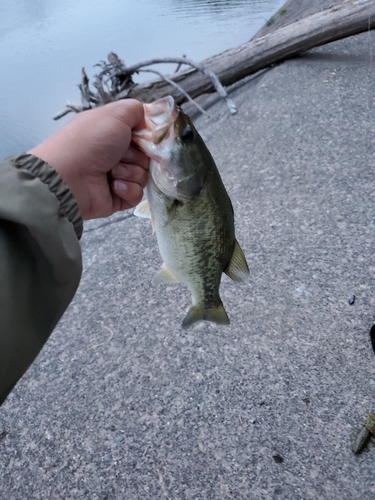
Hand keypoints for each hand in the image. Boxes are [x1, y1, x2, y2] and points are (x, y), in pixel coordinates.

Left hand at [28, 99, 148, 219]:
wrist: (69, 176)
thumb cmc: (90, 140)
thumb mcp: (115, 114)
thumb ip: (135, 110)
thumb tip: (146, 119)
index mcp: (112, 134)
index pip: (141, 135)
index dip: (145, 137)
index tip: (143, 137)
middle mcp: (114, 155)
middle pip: (145, 156)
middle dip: (136, 156)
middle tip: (120, 155)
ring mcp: (116, 177)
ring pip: (143, 175)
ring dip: (130, 172)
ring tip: (111, 172)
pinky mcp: (117, 198)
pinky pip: (136, 194)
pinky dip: (127, 189)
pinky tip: (112, 186)